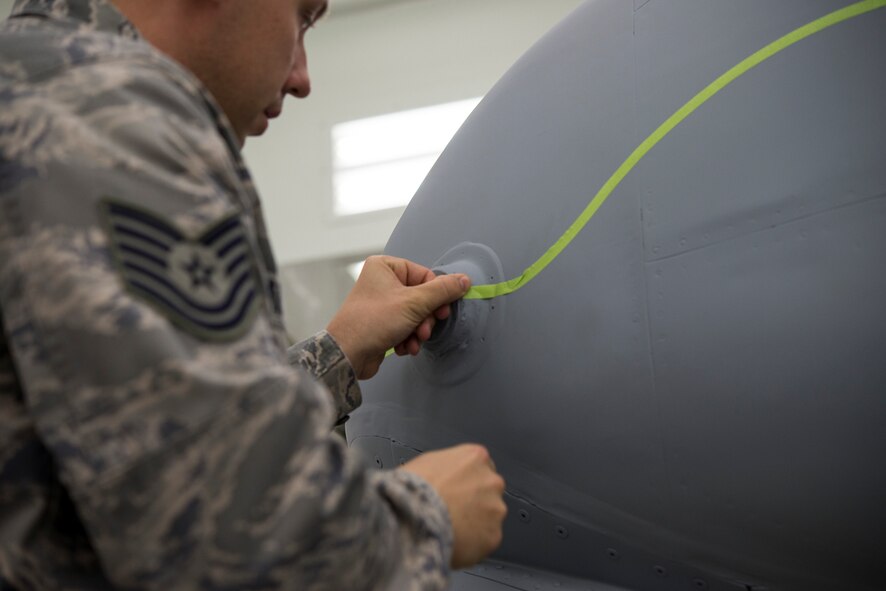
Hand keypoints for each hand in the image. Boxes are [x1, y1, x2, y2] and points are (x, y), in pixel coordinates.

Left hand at [327, 255, 469, 379]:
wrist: (347, 354)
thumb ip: (442, 291)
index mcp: (385, 267)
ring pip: (415, 314)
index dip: (436, 297)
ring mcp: (381, 303)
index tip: (440, 312)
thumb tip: (464, 280)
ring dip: (419, 330)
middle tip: (424, 329)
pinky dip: (409, 338)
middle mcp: (381, 282)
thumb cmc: (372, 322)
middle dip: (425, 318)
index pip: (425, 276)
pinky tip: (404, 347)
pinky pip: (405, 326)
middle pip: (422, 297)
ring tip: (413, 340)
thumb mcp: (414, 304)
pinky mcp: (381, 323)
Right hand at [401, 444, 506, 568]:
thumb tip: (445, 476)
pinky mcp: (494, 535)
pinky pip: (485, 539)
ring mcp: (495, 508)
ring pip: (489, 517)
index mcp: (476, 457)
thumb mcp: (427, 462)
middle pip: (489, 491)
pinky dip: (473, 543)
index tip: (457, 492)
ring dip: (475, 523)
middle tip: (453, 511)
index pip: (480, 468)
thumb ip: (448, 466)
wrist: (412, 517)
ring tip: (451, 528)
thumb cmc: (412, 490)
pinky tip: (454, 540)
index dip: (466, 482)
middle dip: (474, 502)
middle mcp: (491, 480)